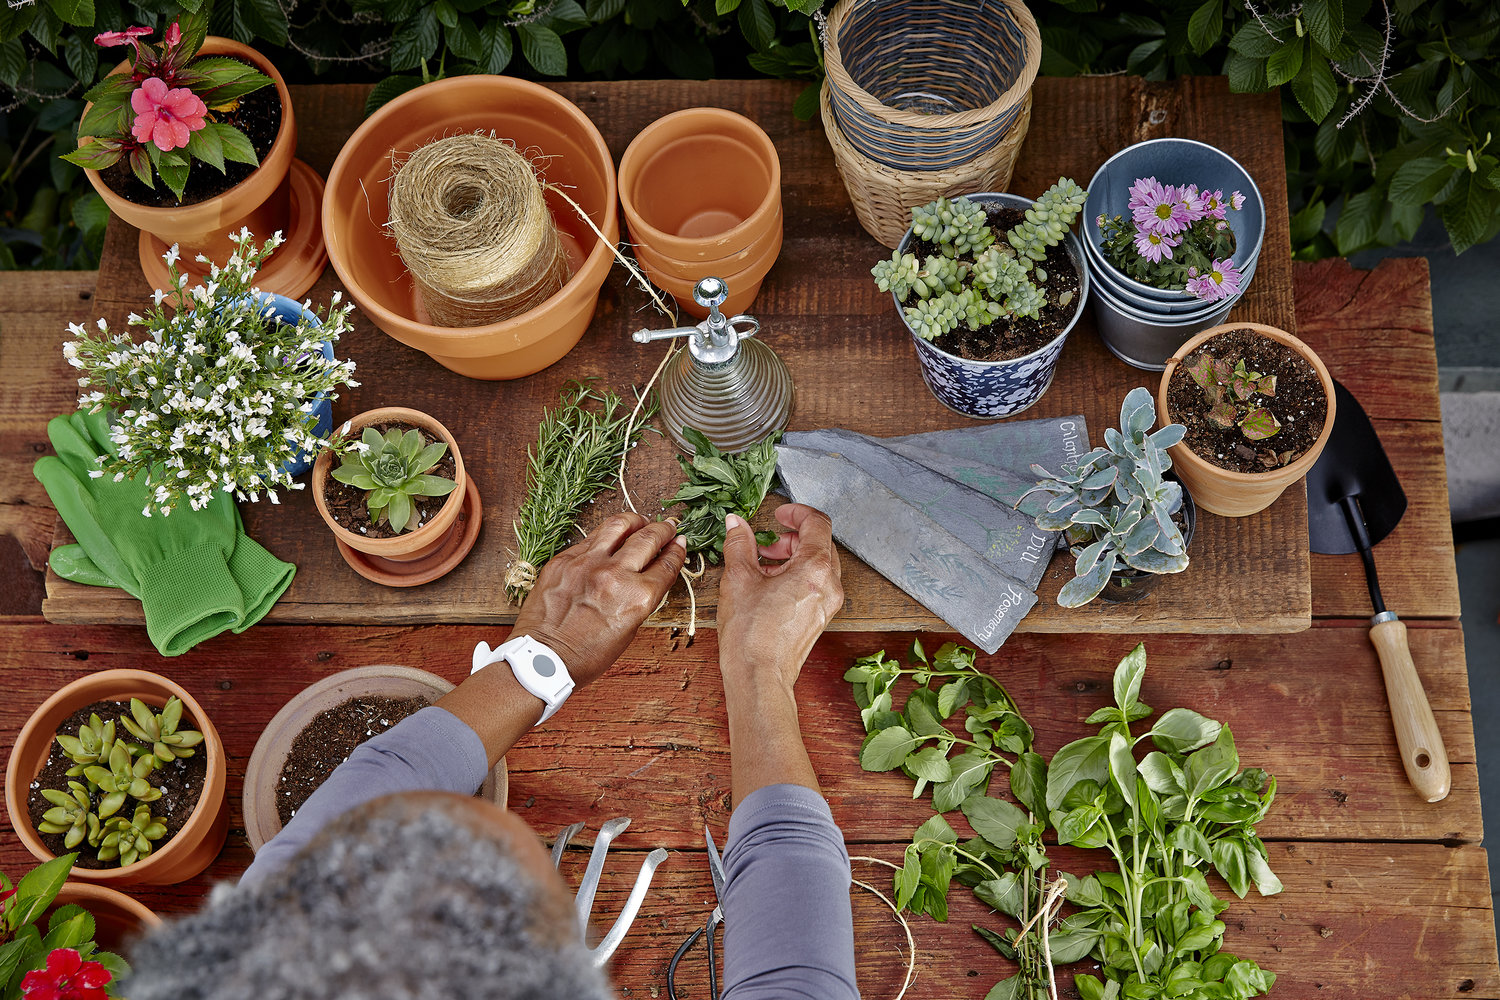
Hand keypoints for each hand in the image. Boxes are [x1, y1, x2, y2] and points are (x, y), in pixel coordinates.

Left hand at [512, 512, 685, 686]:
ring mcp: (587, 563)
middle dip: (664, 530)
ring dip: (636, 520)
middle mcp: (615, 575)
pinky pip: (591, 537)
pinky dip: (607, 534)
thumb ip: (642, 598)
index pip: (666, 565)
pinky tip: (611, 536)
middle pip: (648, 539)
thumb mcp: (628, 631)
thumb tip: (651, 574)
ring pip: (619, 525)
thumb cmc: (586, 655)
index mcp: (637, 598)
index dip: (677, 552)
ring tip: (642, 521)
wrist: (543, 659)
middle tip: (669, 527)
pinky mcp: (564, 559)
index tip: (680, 544)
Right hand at [718, 503, 843, 693]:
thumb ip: (739, 544)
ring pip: (818, 564)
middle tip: (765, 546)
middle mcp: (830, 585)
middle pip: (820, 544)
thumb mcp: (739, 579)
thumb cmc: (751, 634)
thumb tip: (735, 523)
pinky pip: (815, 584)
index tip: (779, 514)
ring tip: (763, 567)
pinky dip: (797, 575)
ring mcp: (828, 603)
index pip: (817, 523)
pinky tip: (770, 586)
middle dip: (791, 538)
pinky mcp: (820, 617)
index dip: (796, 512)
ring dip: (793, 557)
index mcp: (815, 569)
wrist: (759, 677)